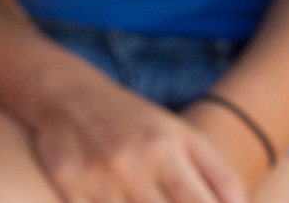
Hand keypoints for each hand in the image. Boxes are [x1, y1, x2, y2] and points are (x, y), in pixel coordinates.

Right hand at [28, 72, 247, 202]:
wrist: (66, 96)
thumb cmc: (137, 123)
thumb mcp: (185, 138)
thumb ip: (222, 177)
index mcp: (164, 150)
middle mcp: (129, 164)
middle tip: (164, 199)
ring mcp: (95, 177)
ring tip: (142, 195)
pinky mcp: (66, 184)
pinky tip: (114, 198)